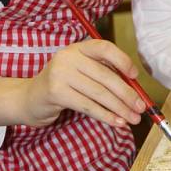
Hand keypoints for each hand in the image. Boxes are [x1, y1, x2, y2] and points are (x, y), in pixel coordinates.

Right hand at [0, 40, 145, 129]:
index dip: (122, 60)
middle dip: (126, 94)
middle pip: (105, 75)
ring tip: (133, 119)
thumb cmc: (63, 86)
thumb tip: (135, 90)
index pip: (104, 48)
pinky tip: (117, 122)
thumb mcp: (81, 73)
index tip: (135, 76)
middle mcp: (69, 56)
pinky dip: (106, 116)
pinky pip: (88, 106)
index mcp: (78, 47)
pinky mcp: (56, 92)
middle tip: (140, 108)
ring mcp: (61, 73)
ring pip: (98, 93)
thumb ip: (103, 75)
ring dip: (119, 108)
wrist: (29, 98)